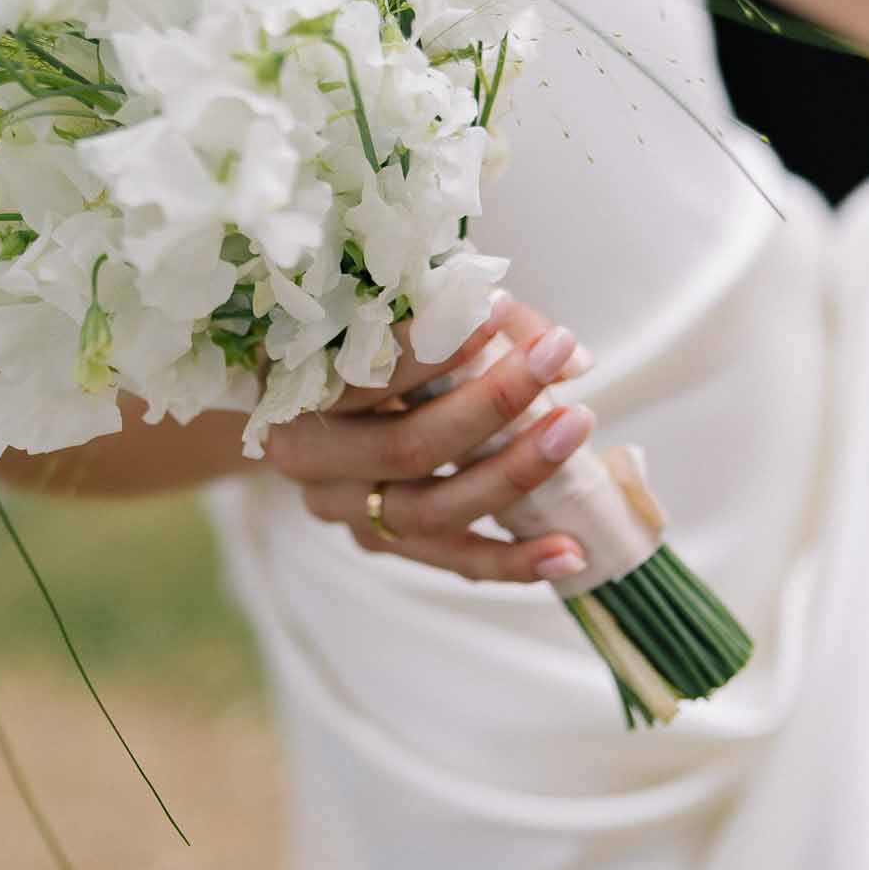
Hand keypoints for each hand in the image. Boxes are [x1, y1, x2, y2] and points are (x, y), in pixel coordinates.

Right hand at [265, 294, 595, 583]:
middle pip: (407, 447)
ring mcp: (342, 509)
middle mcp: (306, 459)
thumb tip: (572, 360)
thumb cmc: (353, 339)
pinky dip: (512, 561)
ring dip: (514, 473)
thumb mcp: (389, 312)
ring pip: (431, 511)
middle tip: (553, 358)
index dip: (432, 345)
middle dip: (490, 402)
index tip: (494, 307)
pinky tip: (570, 554)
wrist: (305, 402)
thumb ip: (475, 324)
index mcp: (293, 388)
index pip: (365, 372)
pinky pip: (449, 560)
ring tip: (575, 429)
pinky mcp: (377, 540)